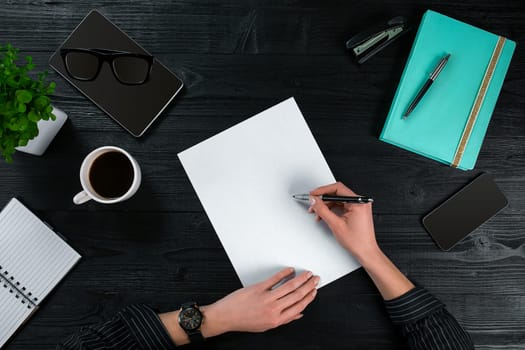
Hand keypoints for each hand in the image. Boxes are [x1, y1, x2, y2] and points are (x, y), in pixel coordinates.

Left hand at [204, 268, 318, 334]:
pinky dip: (284, 273)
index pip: (299, 306)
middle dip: (309, 285)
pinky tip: (290, 270)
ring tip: (306, 273)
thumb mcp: (267, 326)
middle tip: (315, 279)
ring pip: (289, 286)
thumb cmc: (244, 321)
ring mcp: (266, 297)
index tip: (314, 290)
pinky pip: (275, 279)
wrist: (226, 316)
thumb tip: (298, 314)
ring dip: (301, 278)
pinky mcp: (258, 288)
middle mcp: (273, 309)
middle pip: (297, 295)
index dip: (309, 297)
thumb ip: (284, 319)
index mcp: (277, 319)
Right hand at [308, 182, 379, 261]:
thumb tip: (315, 201)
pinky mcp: (356, 210)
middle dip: (323, 199)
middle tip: (313, 204)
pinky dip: (332, 209)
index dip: (322, 190)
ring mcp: (359, 206)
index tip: (313, 194)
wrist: (366, 251)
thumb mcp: (336, 224)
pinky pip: (342, 205)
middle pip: (337, 193)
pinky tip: (325, 215)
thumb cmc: (357, 241)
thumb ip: (323, 210)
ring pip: (338, 200)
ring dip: (326, 205)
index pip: (337, 188)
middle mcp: (360, 202)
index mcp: (358, 202)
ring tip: (317, 213)